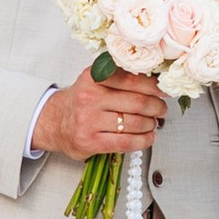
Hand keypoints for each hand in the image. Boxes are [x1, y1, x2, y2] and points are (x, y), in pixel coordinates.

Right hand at [33, 60, 168, 161]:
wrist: (54, 122)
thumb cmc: (81, 101)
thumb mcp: (95, 80)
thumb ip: (119, 76)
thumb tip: (156, 81)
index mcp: (93, 77)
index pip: (132, 79)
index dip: (153, 86)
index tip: (163, 91)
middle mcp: (89, 97)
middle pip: (137, 102)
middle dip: (156, 107)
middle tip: (162, 109)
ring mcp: (89, 120)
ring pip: (134, 123)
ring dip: (151, 124)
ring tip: (153, 123)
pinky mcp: (90, 141)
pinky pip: (126, 142)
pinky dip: (143, 141)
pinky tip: (148, 138)